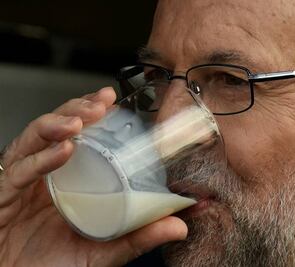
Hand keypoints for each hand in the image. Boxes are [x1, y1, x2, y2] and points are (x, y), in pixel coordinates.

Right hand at [0, 87, 187, 266]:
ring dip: (57, 124)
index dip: (91, 114)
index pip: (77, 136)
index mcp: (66, 180)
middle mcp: (43, 175)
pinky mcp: (3, 197)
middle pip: (55, 129)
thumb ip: (137, 237)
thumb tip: (179, 227)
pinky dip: (40, 159)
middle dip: (77, 110)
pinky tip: (63, 150)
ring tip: (80, 121)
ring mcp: (22, 184)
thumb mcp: (103, 251)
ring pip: (33, 140)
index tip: (112, 101)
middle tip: (100, 104)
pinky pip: (19, 172)